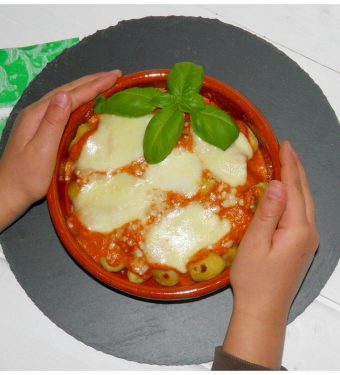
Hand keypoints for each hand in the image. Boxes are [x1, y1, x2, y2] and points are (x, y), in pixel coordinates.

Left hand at [0, 70, 120, 230]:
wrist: (9, 192)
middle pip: (68, 90)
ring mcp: (40, 120)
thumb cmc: (27, 176)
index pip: (70, 94)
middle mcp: (38, 112)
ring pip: (67, 97)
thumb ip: (52, 122)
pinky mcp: (43, 128)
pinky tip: (88, 102)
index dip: (93, 85)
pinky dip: (81, 101)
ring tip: (106, 83)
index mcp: (38, 115)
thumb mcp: (41, 150)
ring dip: (87, 88)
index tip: (114, 77)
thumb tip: (65, 95)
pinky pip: (66, 108)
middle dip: (93, 81)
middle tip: (116, 75)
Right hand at [222, 141, 318, 368]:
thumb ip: (268, 213)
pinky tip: (288, 192)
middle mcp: (309, 232)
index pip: (293, 189)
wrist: (264, 310)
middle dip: (296, 169)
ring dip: (297, 181)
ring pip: (306, 203)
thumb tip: (276, 184)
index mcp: (298, 229)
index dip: (288, 166)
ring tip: (288, 164)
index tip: (284, 145)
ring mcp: (309, 240)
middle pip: (304, 194)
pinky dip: (296, 196)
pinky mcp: (303, 246)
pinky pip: (302, 213)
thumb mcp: (255, 243)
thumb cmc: (254, 278)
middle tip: (286, 148)